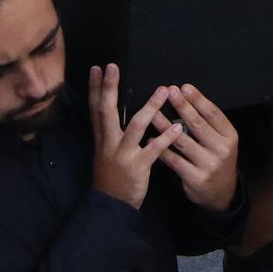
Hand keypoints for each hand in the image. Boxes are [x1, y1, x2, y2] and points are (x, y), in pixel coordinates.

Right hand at [90, 65, 183, 209]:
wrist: (111, 204)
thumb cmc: (112, 175)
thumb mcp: (105, 151)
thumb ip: (110, 131)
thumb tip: (112, 108)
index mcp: (102, 138)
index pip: (95, 108)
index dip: (95, 88)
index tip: (96, 68)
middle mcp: (109, 143)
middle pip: (106, 111)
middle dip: (109, 89)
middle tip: (112, 67)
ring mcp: (123, 154)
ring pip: (135, 127)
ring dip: (150, 107)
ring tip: (164, 90)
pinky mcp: (138, 166)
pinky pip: (154, 149)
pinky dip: (165, 137)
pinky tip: (177, 126)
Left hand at [149, 84, 240, 211]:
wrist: (221, 192)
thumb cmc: (216, 158)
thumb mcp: (222, 140)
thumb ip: (209, 123)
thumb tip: (187, 97)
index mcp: (230, 136)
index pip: (213, 114)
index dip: (198, 100)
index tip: (184, 87)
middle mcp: (221, 150)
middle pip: (198, 125)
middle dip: (182, 106)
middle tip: (169, 92)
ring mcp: (208, 165)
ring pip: (182, 141)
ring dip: (165, 125)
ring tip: (153, 113)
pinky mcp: (195, 178)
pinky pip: (174, 160)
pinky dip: (161, 149)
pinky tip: (150, 139)